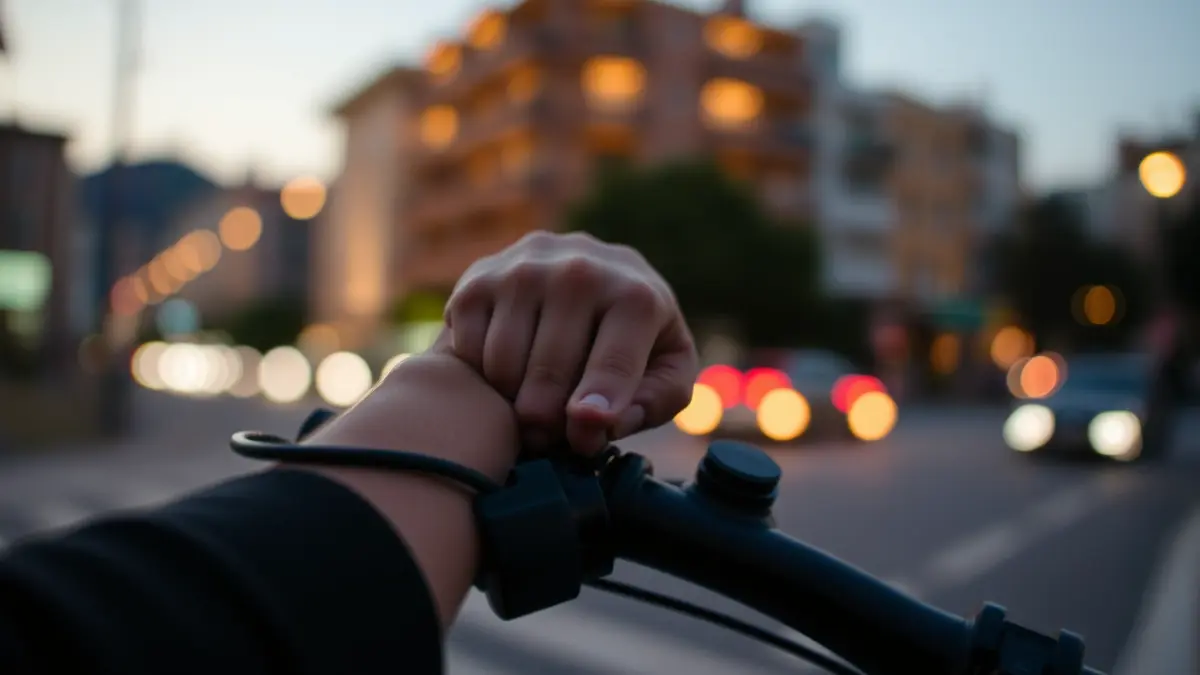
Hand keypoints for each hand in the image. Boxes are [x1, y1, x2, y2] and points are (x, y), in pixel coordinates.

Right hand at [440, 231, 697, 454]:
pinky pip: (468, 350)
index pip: (614, 364)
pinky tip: (507, 375)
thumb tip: (595, 423)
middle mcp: (579, 270)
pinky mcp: (479, 278)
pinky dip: (482, 376)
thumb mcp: (667, 367)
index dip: (598, 408)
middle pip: (550, 370)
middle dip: (549, 421)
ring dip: (512, 402)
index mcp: (636, 295)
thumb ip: (654, 400)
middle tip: (546, 441)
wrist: (588, 275)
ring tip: (529, 409)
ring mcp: (524, 269)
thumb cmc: (634, 337)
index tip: (583, 437)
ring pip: (503, 363)